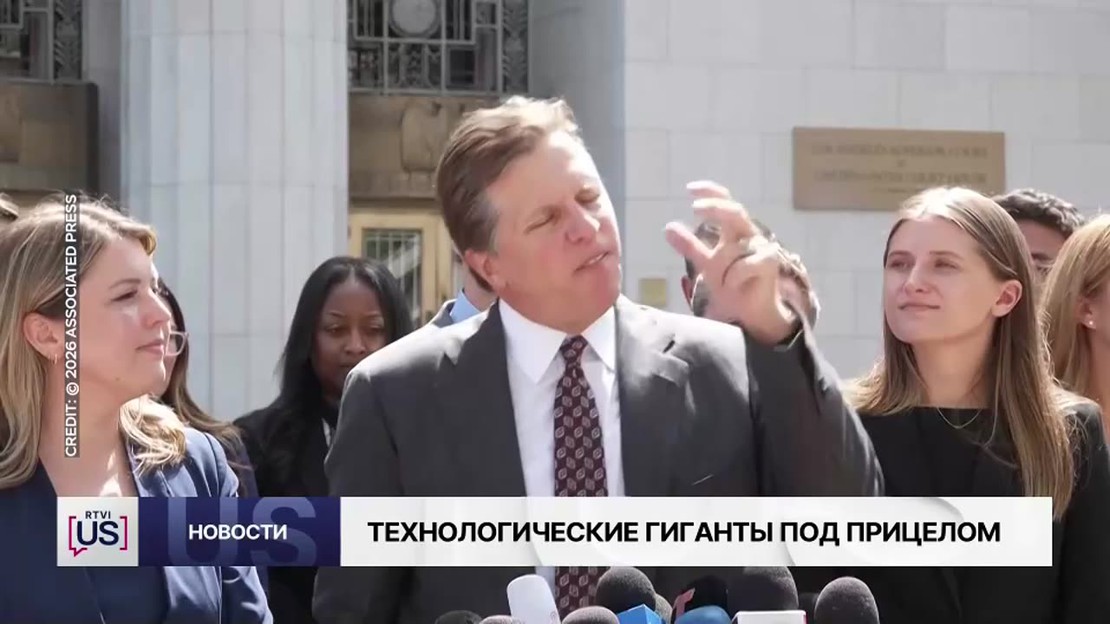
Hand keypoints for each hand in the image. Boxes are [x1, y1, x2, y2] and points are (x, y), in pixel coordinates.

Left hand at [665, 180, 798, 344]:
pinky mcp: (770, 263)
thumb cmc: (732, 286)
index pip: (726, 203)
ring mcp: (761, 248)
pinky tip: (733, 285)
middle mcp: (748, 236)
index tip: (690, 188)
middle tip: (695, 208)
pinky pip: (746, 264)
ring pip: (734, 247)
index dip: (711, 192)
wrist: (749, 314)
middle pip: (735, 212)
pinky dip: (734, 275)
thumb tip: (668, 227)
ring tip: (724, 283)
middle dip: (715, 207)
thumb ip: (690, 246)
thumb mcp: (707, 264)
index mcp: (734, 232)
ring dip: (723, 264)